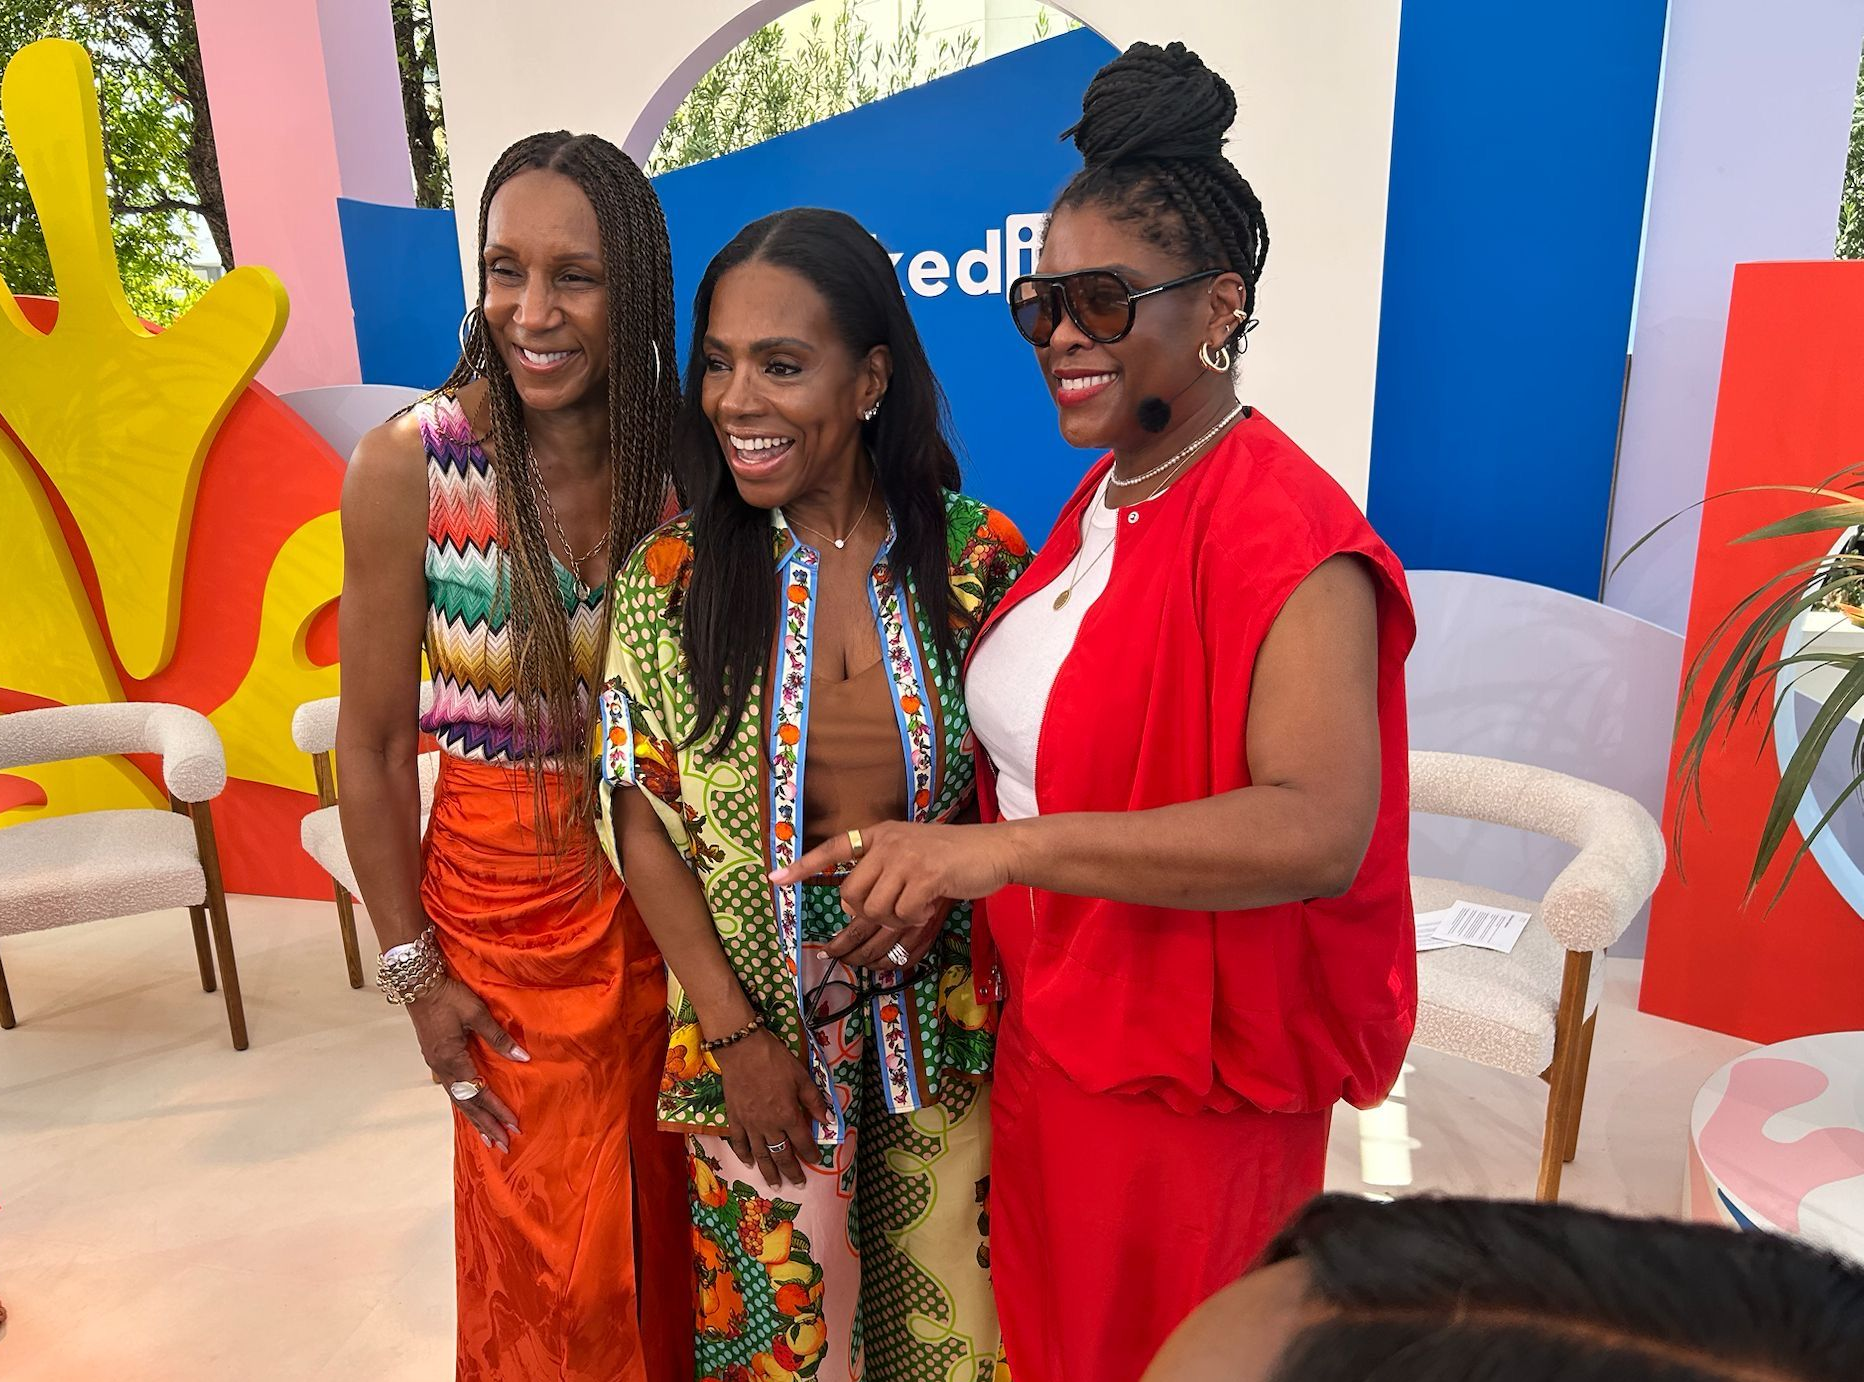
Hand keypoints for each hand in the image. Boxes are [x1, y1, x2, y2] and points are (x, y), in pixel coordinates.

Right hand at [406, 975, 528, 1152]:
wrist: (418, 985)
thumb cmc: (449, 996)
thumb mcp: (476, 1013)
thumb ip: (498, 1037)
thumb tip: (522, 1058)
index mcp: (452, 1059)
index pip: (478, 1092)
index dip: (497, 1109)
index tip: (513, 1125)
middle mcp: (442, 1068)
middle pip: (466, 1104)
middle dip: (486, 1124)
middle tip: (503, 1144)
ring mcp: (437, 1066)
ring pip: (458, 1099)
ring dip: (474, 1119)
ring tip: (488, 1137)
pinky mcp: (436, 1059)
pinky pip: (452, 1089)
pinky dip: (464, 1104)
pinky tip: (471, 1111)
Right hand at [712, 1030, 830, 1188]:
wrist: (743, 1050)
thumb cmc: (775, 1061)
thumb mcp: (801, 1077)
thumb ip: (815, 1101)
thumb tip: (828, 1120)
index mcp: (789, 1116)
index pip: (803, 1142)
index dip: (810, 1153)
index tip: (815, 1161)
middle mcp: (770, 1126)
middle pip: (782, 1155)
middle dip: (792, 1172)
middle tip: (798, 1184)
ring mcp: (750, 1125)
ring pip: (761, 1155)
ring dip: (769, 1172)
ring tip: (775, 1185)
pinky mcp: (734, 1120)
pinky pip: (739, 1143)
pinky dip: (744, 1156)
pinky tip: (749, 1164)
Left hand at [775, 822, 1018, 957]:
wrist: (994, 850)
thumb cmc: (952, 857)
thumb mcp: (912, 852)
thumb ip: (883, 869)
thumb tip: (852, 903)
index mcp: (881, 834)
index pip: (835, 847)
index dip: (804, 865)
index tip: (776, 880)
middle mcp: (888, 842)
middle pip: (850, 895)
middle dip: (868, 913)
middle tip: (895, 909)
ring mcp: (907, 857)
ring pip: (875, 909)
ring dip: (895, 918)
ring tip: (917, 904)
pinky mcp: (926, 875)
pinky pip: (903, 913)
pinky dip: (915, 918)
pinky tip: (932, 902)